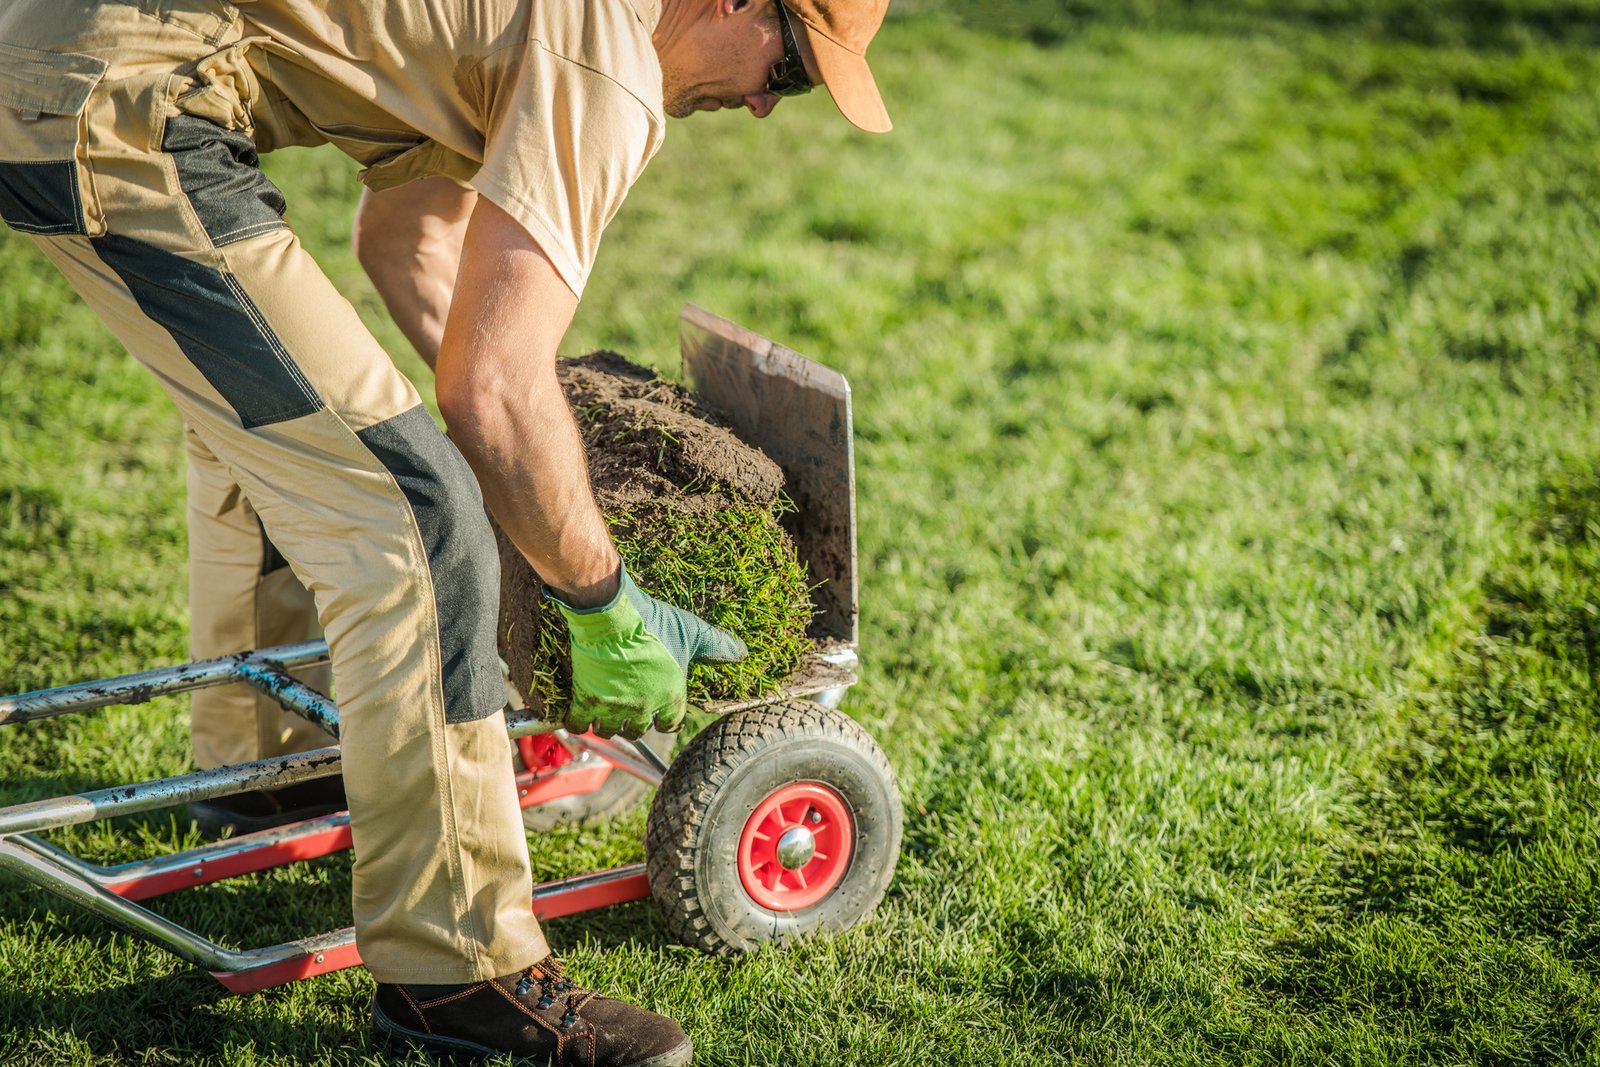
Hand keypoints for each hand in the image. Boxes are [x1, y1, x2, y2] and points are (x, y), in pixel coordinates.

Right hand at [546, 568, 747, 738]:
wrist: (610, 614)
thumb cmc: (653, 621)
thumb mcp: (691, 632)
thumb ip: (716, 646)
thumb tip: (741, 653)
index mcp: (670, 696)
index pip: (671, 724)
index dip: (664, 719)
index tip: (658, 713)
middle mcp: (643, 708)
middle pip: (637, 731)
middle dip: (634, 722)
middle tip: (629, 708)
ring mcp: (613, 707)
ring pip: (609, 730)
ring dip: (608, 723)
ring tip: (606, 711)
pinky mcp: (586, 700)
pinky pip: (578, 724)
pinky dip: (577, 722)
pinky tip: (579, 714)